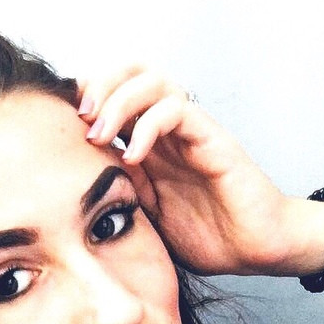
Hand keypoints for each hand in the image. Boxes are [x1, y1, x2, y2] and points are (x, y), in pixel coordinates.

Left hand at [75, 66, 289, 275]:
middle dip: (99, 85)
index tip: (66, 126)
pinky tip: (134, 155)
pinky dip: (147, 125)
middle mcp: (172, 131)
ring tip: (100, 133)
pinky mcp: (212, 139)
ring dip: (118, 100)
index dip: (89, 98)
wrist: (257, 250)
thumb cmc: (211, 238)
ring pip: (153, 81)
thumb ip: (124, 192)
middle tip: (80, 118)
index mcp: (154, 146)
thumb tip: (82, 182)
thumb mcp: (151, 218)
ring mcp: (192, 132)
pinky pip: (176, 110)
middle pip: (133, 72)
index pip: (118, 95)